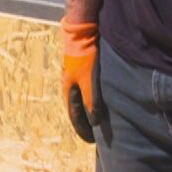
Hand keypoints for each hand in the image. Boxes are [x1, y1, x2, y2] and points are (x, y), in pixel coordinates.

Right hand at [62, 19, 100, 143]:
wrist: (81, 30)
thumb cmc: (84, 56)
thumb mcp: (89, 81)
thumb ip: (91, 101)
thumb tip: (94, 122)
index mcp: (68, 90)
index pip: (75, 116)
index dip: (83, 129)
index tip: (91, 141)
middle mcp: (70, 84)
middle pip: (78, 108)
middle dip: (87, 121)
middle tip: (97, 133)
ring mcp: (76, 75)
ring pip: (84, 97)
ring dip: (91, 108)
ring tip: (102, 118)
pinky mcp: (85, 67)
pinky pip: (90, 87)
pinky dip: (95, 96)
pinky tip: (103, 97)